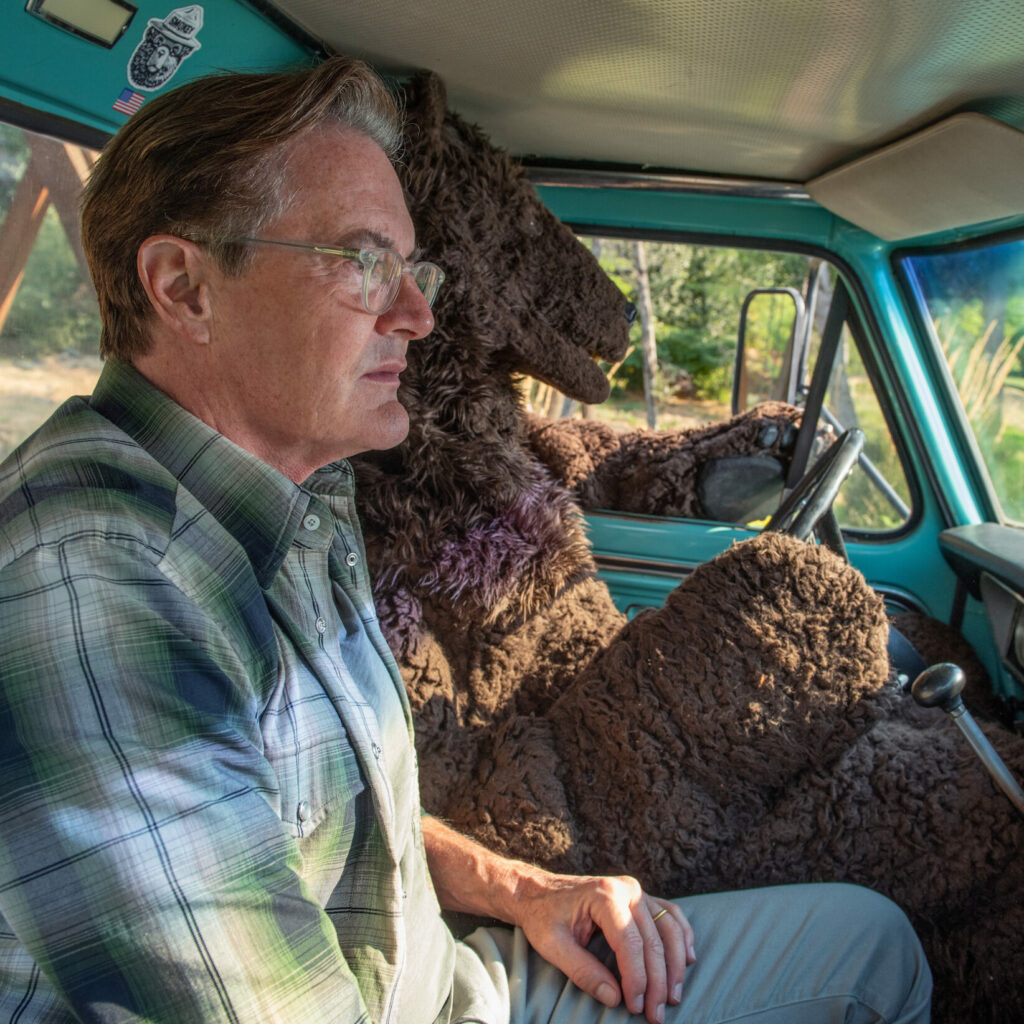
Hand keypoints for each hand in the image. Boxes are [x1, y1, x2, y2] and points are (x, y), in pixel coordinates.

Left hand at [514, 870, 695, 1023]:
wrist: (538, 891)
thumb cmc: (543, 917)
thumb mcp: (553, 946)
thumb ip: (583, 971)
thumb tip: (614, 998)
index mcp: (603, 895)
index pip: (630, 942)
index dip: (637, 978)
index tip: (636, 1007)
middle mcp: (626, 889)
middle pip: (653, 939)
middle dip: (659, 981)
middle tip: (658, 1014)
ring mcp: (635, 890)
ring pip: (669, 927)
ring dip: (676, 964)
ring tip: (673, 996)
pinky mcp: (640, 896)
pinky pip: (670, 914)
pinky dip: (682, 937)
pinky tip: (688, 959)